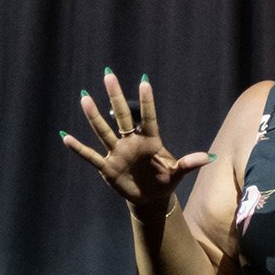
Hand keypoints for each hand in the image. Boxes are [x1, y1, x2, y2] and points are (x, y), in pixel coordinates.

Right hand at [60, 70, 213, 217]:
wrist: (150, 198)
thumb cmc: (165, 181)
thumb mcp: (177, 173)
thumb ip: (189, 163)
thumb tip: (208, 157)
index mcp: (150, 142)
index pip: (149, 118)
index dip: (147, 102)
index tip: (144, 81)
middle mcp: (131, 143)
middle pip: (122, 117)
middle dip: (115, 97)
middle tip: (109, 75)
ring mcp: (117, 153)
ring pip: (104, 131)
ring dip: (94, 116)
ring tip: (85, 98)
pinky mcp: (108, 167)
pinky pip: (91, 156)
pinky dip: (79, 149)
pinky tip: (66, 137)